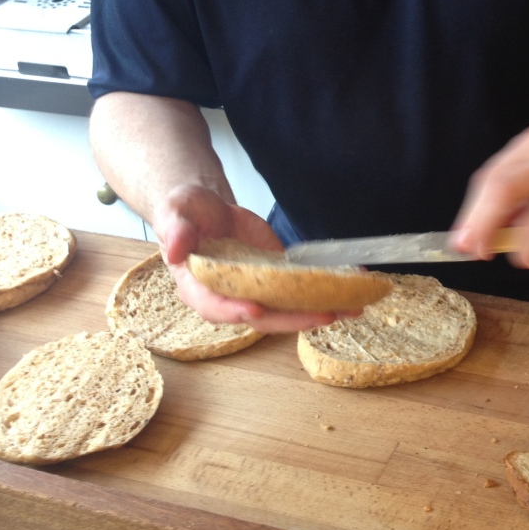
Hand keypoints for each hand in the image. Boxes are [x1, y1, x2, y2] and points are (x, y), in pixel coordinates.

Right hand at [152, 185, 350, 331]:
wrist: (207, 209)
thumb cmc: (185, 212)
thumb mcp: (175, 213)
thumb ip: (176, 231)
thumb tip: (174, 250)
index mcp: (198, 288)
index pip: (216, 306)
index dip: (235, 311)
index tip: (257, 310)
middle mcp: (229, 298)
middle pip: (262, 317)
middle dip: (294, 320)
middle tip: (324, 316)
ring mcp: (255, 291)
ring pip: (287, 309)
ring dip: (319, 311)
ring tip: (352, 308)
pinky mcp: (276, 281)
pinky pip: (300, 290)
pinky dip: (326, 290)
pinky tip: (354, 285)